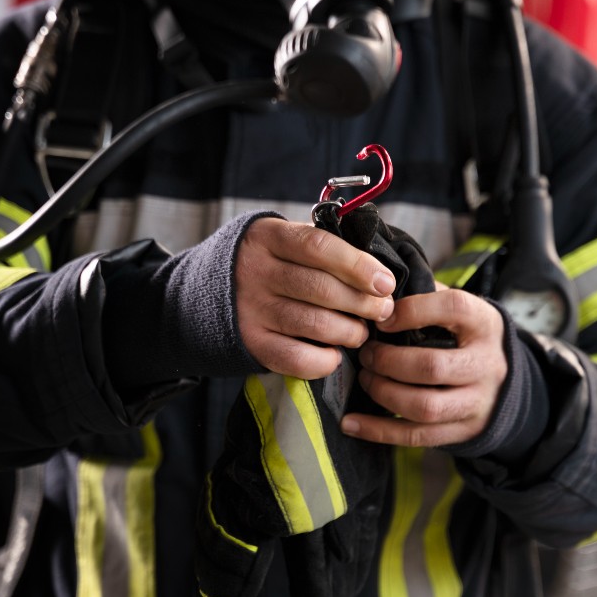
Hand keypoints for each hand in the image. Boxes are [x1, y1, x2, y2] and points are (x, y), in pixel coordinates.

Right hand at [236, 217, 396, 378]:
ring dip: (350, 332)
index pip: (319, 246)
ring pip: (315, 324)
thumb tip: (378, 272)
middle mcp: (256, 271)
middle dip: (363, 303)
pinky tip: (335, 354)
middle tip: (383, 311)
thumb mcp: (285, 240)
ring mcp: (251, 309)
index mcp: (269, 236)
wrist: (210, 292)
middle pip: (321, 289)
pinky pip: (296, 358)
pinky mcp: (251, 342)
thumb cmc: (269, 264)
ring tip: (361, 332)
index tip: (386, 283)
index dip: (358, 265)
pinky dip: (324, 360)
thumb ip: (324, 247)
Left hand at [341, 284, 507, 446]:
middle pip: (433, 366)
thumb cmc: (466, 337)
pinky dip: (379, 431)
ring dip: (384, 394)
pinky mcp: (463, 431)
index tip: (382, 319)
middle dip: (389, 361)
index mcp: (484, 324)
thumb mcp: (459, 311)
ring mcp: (476, 403)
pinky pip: (417, 436)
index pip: (453, 308)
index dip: (413, 311)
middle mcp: (486, 364)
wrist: (506, 383)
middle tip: (366, 354)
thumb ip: (425, 297)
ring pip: (424, 407)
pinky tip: (351, 422)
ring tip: (365, 379)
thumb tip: (377, 295)